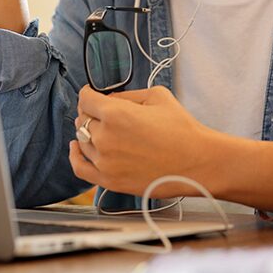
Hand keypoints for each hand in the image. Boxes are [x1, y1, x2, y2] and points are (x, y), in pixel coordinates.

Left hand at [70, 86, 215, 197]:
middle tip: (104, 111)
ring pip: (81, 140)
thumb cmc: (181, 128)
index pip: (85, 99)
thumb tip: (109, 99)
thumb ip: (127, 94)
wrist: (196, 162)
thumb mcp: (157, 96)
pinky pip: (79, 167)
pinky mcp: (109, 180)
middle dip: (91, 111)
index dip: (88, 93)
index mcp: (116, 113)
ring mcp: (105, 161)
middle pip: (83, 118)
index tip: (92, 93)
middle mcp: (105, 137)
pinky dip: (75, 155)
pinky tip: (77, 147)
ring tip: (102, 128)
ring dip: (88, 131)